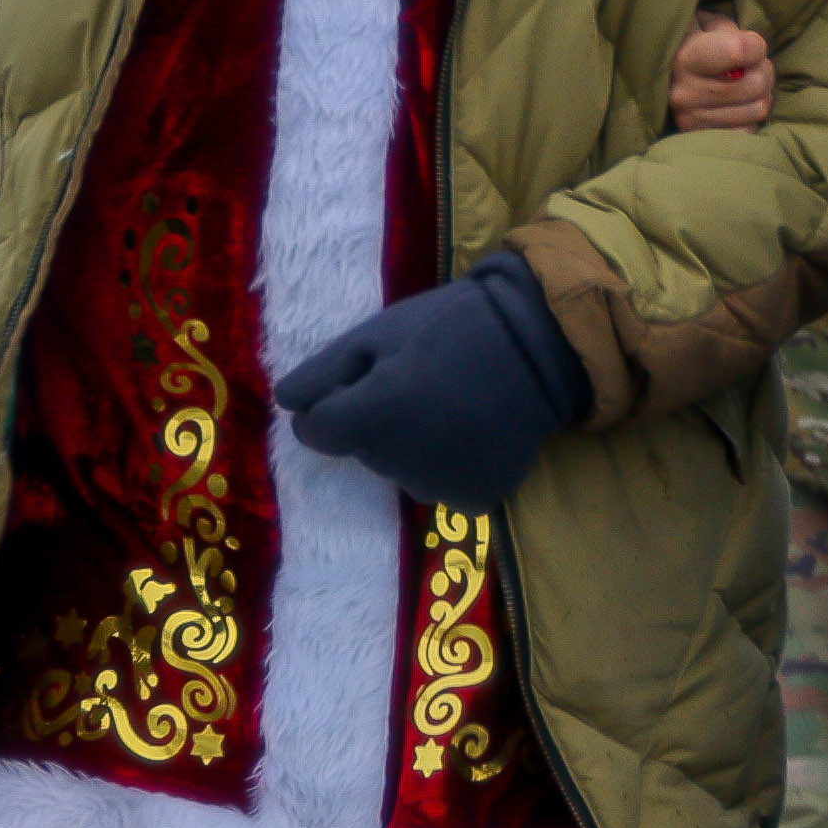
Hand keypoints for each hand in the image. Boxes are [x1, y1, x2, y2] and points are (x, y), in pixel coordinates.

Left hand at [274, 253, 591, 513]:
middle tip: (420, 382)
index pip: (315, 433)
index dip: (328, 408)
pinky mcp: (475, 500)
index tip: (358, 385)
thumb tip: (285, 405)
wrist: (541, 344)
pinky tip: (473, 431)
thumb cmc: (452, 327)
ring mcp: (440, 488)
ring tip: (451, 405)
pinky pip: (443, 487)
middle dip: (376, 422)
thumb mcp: (379, 332)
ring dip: (413, 446)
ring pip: (402, 472)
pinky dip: (451, 465)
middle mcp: (401, 464)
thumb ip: (323, 372)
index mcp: (372, 417)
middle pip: (363, 451)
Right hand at [667, 15, 772, 132]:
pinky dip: (750, 118)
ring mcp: (691, 120)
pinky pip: (749, 131)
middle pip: (757, 83)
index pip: (741, 51)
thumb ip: (731, 33)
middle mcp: (683, 93)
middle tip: (749, 67)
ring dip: (760, 95)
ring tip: (743, 85)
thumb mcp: (709, 23)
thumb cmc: (696, 41)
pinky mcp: (701, 139)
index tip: (749, 45)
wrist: (666, 71)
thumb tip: (751, 54)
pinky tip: (737, 106)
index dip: (755, 46)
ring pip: (758, 109)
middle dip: (763, 71)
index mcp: (685, 57)